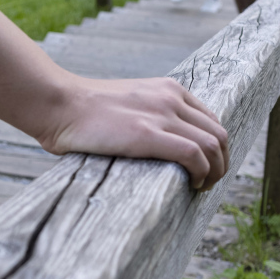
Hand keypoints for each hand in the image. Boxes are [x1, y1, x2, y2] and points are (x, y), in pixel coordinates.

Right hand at [40, 77, 228, 191]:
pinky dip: (201, 173)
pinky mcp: (147, 134)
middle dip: (221, 163)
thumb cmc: (81, 113)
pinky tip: (192, 186)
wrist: (58, 104)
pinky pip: (193, 154)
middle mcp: (170, 98)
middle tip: (208, 184)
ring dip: (215, 172)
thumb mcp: (125, 105)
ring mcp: (160, 114)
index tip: (205, 168)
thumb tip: (150, 145)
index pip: (210, 120)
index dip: (215, 149)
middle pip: (218, 134)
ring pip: (212, 145)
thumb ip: (145, 117)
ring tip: (202, 189)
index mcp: (167, 89)